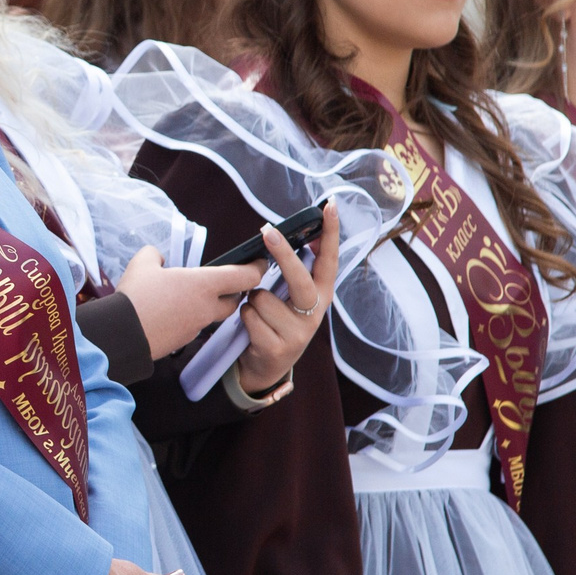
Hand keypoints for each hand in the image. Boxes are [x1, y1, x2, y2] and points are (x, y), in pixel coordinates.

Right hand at [114, 247, 264, 360]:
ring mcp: (196, 326)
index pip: (244, 277)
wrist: (121, 335)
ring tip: (193, 295)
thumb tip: (156, 257)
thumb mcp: (142, 264)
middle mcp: (206, 307)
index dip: (256, 269)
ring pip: (214, 314)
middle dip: (235, 290)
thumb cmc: (135, 297)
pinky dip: (191, 317)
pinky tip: (173, 311)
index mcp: (202, 284)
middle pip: (234, 299)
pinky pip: (195, 325)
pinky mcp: (184, 340)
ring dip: (211, 304)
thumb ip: (154, 255)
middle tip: (227, 280)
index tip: (260, 263)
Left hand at [235, 201, 339, 396]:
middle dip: (283, 255)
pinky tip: (251, 329)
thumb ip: (292, 273)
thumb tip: (279, 234)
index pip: (330, 260)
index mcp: (320, 296)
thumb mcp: (290, 299)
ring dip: (252, 299)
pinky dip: (244, 317)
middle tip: (267, 230)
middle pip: (300, 280)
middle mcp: (315, 315)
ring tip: (256, 311)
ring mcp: (298, 334)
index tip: (330, 206)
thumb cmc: (276, 323)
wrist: (266, 368)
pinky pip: (250, 317)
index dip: (332, 233)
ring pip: (263, 298)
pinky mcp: (278, 348)